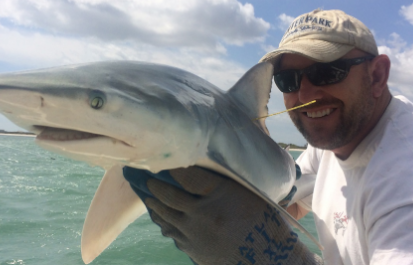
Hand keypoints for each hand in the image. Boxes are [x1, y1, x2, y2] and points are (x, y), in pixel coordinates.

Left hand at [123, 166, 321, 264]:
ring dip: (153, 202)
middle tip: (143, 174)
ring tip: (145, 192)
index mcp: (220, 194)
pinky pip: (171, 232)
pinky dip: (163, 221)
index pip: (186, 174)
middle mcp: (203, 213)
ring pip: (165, 214)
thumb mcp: (251, 193)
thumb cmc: (265, 222)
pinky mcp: (193, 249)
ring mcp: (195, 234)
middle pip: (169, 194)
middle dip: (154, 183)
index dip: (172, 165)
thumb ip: (226, 180)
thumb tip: (202, 165)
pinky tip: (159, 216)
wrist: (269, 260)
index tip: (162, 157)